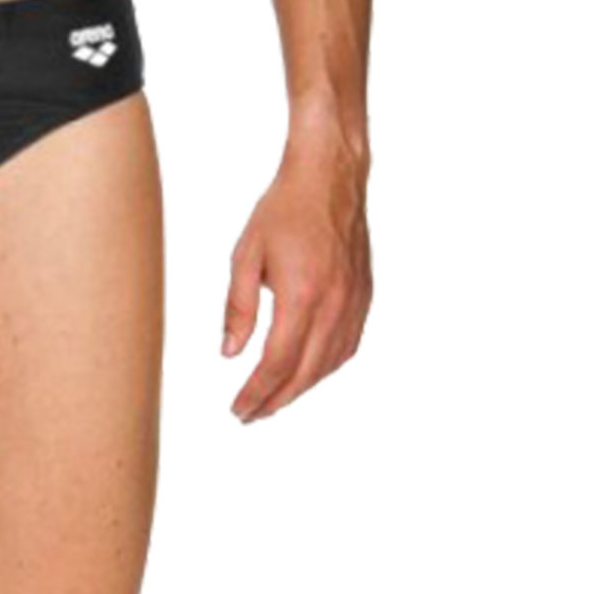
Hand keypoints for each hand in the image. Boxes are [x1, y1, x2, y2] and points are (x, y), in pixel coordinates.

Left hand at [223, 136, 371, 421]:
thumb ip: (237, 307)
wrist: (329, 177)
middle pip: (305, 373)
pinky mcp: (364, 296)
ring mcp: (354, 302)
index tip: (239, 410)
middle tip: (250, 415)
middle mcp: (334, 305)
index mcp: (301, 295)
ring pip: (329, 364)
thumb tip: (229, 353)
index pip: (277, 363)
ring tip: (273, 399)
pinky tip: (306, 372)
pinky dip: (324, 367)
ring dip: (301, 389)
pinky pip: (347, 346)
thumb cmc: (284, 209)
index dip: (256, 393)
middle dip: (275, 401)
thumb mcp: (245, 255)